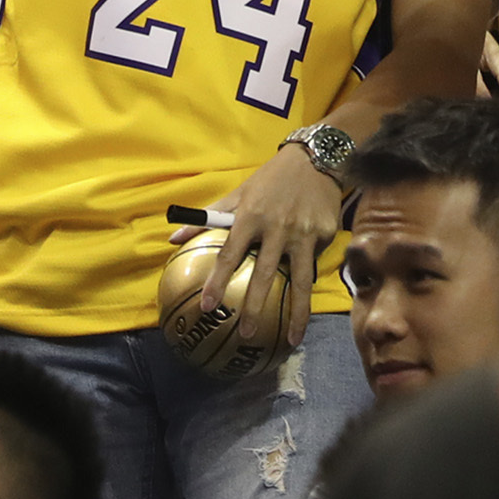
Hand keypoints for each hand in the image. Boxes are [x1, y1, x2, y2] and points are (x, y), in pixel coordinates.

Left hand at [172, 145, 344, 348]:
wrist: (316, 159)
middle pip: (265, 274)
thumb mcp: (240, 192)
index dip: (217, 281)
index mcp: (251, 216)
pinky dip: (309, 282)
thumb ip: (209, 216)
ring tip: (291, 339)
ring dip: (296, 313)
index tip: (207, 306)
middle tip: (246, 333)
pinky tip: (306, 304)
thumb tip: (173, 239)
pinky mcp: (325, 235)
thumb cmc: (271, 179)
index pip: (230, 255)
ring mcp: (304, 234)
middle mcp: (278, 228)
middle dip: (255, 306)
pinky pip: (314, 264)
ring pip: (301, 280)